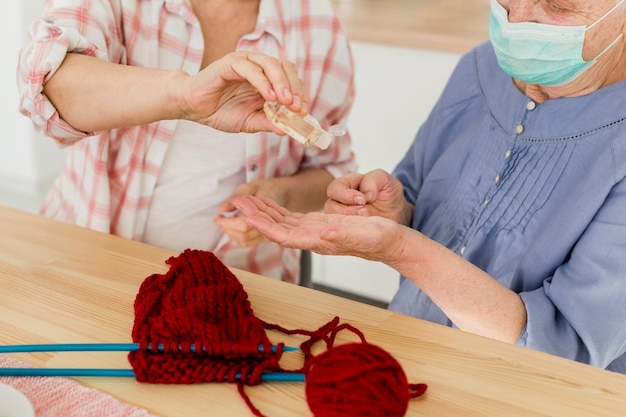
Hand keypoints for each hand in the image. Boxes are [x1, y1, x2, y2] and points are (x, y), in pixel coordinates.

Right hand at [179, 51, 307, 133]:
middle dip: (296, 88)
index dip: (301, 94)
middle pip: (286, 69)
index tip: (304, 112)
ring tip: (286, 102)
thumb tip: (286, 130)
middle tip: (298, 107)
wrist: (194, 108)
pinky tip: (269, 96)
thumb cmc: (220, 112)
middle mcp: (259, 68)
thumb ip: (267, 123)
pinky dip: (263, 81)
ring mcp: (246, 63)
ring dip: (282, 83)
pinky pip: (251, 68)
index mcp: (267, 80)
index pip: (292, 80)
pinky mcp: (231, 62)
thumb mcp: (249, 123)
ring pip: (272, 64)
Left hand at [213, 179, 286, 246]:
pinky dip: (237, 235)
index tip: (217, 217)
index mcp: (267, 216)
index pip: (243, 225)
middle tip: (219, 218)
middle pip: (243, 236)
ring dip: (231, 233)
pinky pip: (248, 241)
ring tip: (226, 220)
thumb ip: (238, 196)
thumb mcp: (253, 186)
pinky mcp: (265, 236)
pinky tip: (234, 224)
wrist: (287, 194)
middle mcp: (269, 230)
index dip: (227, 223)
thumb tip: (222, 208)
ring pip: (244, 240)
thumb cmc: (270, 188)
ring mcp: (267, 234)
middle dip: (227, 228)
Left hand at [233, 195, 403, 261]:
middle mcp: (312, 239)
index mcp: (319, 241)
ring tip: (246, 199)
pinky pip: (292, 219)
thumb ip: (344, 234)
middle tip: (237, 200)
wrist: (393, 242)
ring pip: (282, 223)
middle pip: (277, 228)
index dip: (263, 225)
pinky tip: (268, 204)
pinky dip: (278, 210)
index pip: (284, 235)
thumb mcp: (364, 234)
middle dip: (256, 215)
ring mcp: (315, 232)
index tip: (246, 214)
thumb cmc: (381, 239)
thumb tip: (324, 232)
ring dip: (264, 212)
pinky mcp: (320, 225)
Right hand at [324, 169, 412, 224]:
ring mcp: (342, 217)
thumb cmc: (388, 194)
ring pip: (333, 221)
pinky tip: (362, 231)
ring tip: (367, 220)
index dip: (345, 194)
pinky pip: (340, 233)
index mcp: (346, 185)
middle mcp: (340, 201)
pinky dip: (349, 232)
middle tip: (365, 212)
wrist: (397, 214)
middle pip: (330, 206)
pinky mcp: (346, 231)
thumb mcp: (385, 181)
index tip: (362, 200)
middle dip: (347, 210)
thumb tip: (365, 194)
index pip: (335, 188)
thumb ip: (374, 180)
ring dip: (349, 222)